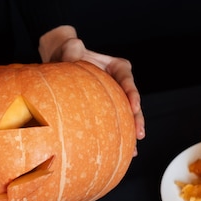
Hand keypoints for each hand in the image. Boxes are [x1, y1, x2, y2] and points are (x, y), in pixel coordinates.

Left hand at [39, 25, 145, 150]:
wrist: (62, 63)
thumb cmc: (68, 54)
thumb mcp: (71, 49)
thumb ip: (73, 52)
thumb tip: (71, 60)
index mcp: (117, 67)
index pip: (127, 78)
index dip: (132, 93)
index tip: (134, 106)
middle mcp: (120, 83)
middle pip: (132, 101)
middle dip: (136, 118)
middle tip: (138, 133)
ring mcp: (116, 98)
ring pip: (126, 116)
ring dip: (130, 133)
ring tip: (133, 150)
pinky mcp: (108, 109)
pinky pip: (115, 122)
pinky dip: (117, 136)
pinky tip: (120, 152)